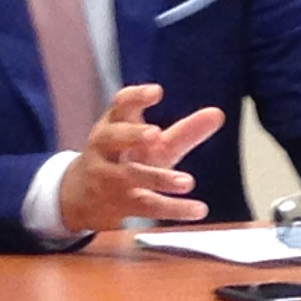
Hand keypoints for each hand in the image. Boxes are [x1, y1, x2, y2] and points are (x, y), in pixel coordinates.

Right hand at [56, 84, 228, 231]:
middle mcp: (105, 148)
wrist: (81, 198)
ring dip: (158, 178)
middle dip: (132, 135)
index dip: (136, 97)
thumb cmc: (124, 160)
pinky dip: (173, 208)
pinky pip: (145, 205)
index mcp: (114, 125)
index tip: (156, 92)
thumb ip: (185, 131)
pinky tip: (197, 209)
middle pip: (112, 137)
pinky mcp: (118, 204)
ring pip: (128, 176)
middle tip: (156, 134)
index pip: (120, 106)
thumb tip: (218, 113)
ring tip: (188, 182)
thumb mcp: (154, 146)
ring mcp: (107, 177)